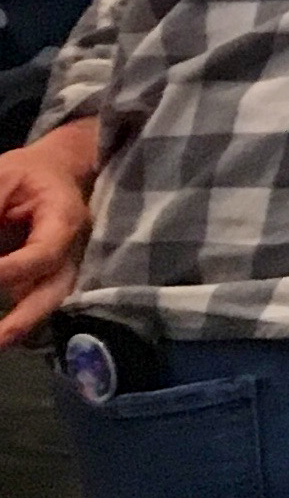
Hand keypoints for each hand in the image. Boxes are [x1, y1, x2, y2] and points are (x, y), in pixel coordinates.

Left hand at [0, 124, 98, 346]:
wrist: (57, 171)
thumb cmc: (27, 172)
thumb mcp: (1, 178)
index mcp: (66, 220)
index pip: (42, 255)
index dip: (9, 271)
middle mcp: (71, 252)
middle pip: (55, 293)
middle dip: (23, 320)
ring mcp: (63, 268)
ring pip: (44, 304)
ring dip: (17, 326)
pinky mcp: (46, 279)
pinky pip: (30, 302)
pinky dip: (12, 319)